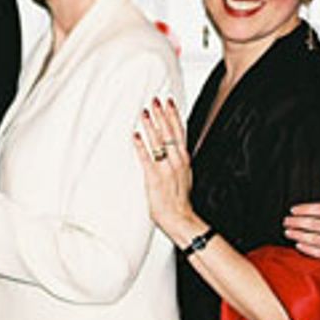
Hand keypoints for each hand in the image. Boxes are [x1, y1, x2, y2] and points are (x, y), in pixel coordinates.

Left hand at [131, 98, 195, 237]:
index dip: (174, 115)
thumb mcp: (184, 175)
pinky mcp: (154, 178)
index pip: (180, 131)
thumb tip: (172, 150)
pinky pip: (147, 159)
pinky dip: (141, 146)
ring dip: (151, 126)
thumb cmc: (180, 201)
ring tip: (144, 113)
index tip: (169, 102)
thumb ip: (178, 161)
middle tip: (154, 101)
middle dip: (161, 115)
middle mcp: (177, 161)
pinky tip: (135, 136)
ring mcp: (166, 169)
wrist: (181, 219)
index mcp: (184, 159)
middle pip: (169, 132)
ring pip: (159, 142)